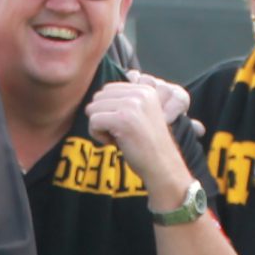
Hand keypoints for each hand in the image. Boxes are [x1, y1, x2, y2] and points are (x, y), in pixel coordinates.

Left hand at [85, 75, 192, 200]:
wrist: (162, 165)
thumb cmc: (147, 144)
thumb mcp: (141, 113)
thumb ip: (124, 101)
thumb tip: (95, 97)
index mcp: (145, 89)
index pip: (108, 89)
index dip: (109, 110)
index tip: (124, 125)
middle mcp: (139, 93)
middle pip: (98, 98)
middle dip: (102, 116)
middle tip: (120, 132)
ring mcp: (131, 105)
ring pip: (93, 109)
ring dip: (99, 127)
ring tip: (118, 137)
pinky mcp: (122, 119)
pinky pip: (93, 121)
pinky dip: (98, 135)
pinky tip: (114, 143)